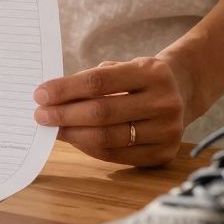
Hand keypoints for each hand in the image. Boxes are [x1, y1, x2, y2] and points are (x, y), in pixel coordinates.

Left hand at [32, 56, 198, 166]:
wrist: (183, 93)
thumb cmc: (140, 80)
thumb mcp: (124, 68)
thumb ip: (92, 80)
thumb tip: (51, 99)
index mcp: (153, 72)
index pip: (99, 82)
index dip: (65, 89)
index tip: (40, 94)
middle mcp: (165, 102)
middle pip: (102, 112)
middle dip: (64, 115)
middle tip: (41, 115)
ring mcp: (168, 131)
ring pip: (108, 138)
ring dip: (73, 135)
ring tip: (54, 129)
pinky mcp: (164, 154)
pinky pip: (116, 155)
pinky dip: (90, 148)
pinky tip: (75, 139)